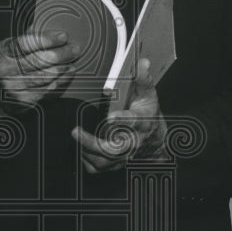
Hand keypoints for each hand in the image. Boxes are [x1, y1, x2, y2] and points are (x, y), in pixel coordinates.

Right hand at [0, 31, 78, 110]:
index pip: (25, 44)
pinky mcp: (24, 100)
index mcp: (3, 52)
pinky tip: (68, 72)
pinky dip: (61, 79)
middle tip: (74, 48)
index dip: (47, 39)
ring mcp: (14, 86)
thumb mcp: (12, 48)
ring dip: (63, 67)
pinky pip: (48, 88)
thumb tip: (48, 25)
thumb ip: (28, 38)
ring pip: (45, 76)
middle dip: (61, 54)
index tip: (63, 36)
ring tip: (72, 60)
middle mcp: (6, 70)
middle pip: (38, 60)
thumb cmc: (9, 65)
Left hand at [72, 59, 165, 173]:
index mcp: (142, 122)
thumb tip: (142, 62)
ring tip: (77, 136)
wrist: (155, 140)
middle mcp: (133, 142)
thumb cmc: (148, 114)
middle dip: (92, 143)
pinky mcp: (116, 164)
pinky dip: (88, 161)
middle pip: (113, 149)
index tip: (110, 117)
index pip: (133, 122)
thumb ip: (143, 79)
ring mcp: (124, 156)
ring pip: (104, 161)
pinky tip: (82, 149)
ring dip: (86, 151)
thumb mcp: (148, 95)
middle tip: (76, 132)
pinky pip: (99, 168)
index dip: (122, 120)